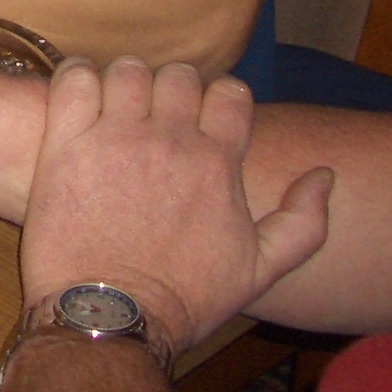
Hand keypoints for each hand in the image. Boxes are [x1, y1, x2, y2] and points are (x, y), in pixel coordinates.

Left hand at [18, 57, 332, 356]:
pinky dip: (78, 77)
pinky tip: (81, 101)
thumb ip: (303, 223)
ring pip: (128, 70)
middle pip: (178, 75)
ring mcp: (116, 138)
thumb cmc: (184, 298)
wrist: (111, 321)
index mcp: (217, 162)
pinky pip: (75, 79)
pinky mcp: (66, 144)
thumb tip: (325, 175)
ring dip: (124, 83)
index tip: (200, 118)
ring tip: (116, 110)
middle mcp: (170, 140)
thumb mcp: (260, 270)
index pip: (230, 91)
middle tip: (155, 118)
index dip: (217, 99)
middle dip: (170, 90)